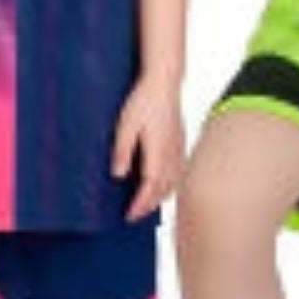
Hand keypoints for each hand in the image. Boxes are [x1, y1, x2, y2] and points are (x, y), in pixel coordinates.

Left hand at [112, 74, 184, 220]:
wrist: (164, 82)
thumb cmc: (143, 101)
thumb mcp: (125, 124)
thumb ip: (122, 151)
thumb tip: (117, 175)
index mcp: (158, 152)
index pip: (149, 187)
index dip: (139, 205)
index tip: (129, 216)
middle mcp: (171, 155)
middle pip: (163, 190)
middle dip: (149, 206)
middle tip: (133, 216)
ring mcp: (179, 150)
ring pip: (173, 183)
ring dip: (160, 198)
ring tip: (146, 206)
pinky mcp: (181, 144)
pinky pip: (178, 173)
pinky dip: (170, 185)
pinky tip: (163, 186)